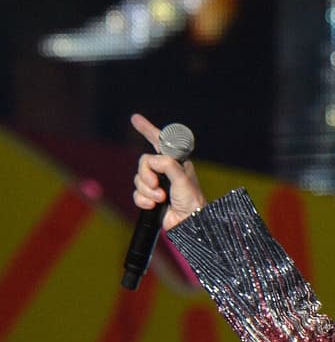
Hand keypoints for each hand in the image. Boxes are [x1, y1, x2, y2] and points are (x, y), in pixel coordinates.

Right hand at [131, 113, 205, 230]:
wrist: (189, 223)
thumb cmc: (191, 200)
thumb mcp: (181, 177)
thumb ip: (167, 164)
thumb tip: (152, 161)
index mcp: (175, 162)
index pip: (159, 142)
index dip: (147, 129)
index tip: (135, 119)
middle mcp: (165, 171)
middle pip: (143, 162)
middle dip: (147, 175)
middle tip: (157, 185)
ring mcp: (157, 184)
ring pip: (138, 179)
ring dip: (148, 191)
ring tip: (161, 198)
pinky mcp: (150, 197)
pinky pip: (137, 194)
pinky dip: (144, 200)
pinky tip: (155, 205)